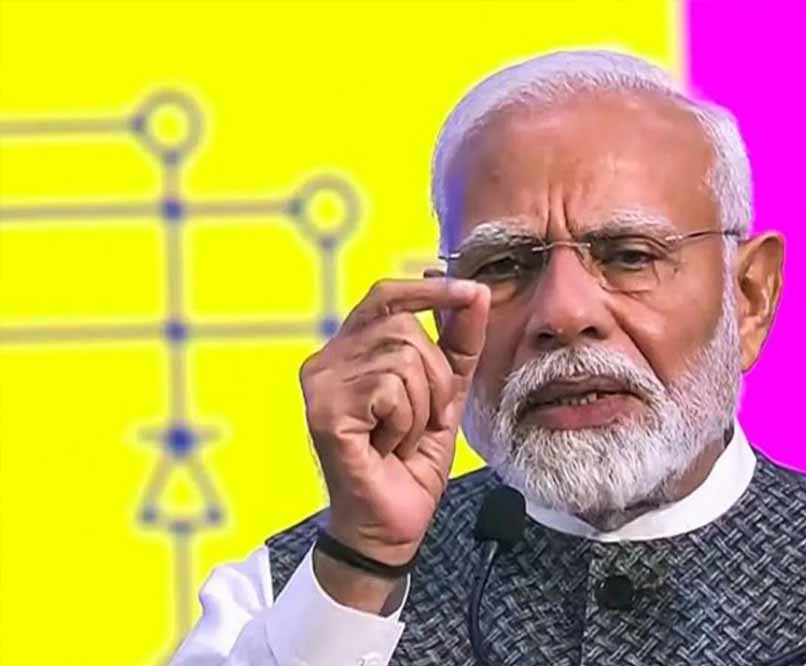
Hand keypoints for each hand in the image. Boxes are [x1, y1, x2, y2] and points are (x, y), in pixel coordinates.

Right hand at [299, 278, 489, 608]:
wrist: (393, 523)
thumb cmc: (410, 461)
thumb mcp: (445, 393)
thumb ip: (457, 343)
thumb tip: (476, 294)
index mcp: (352, 350)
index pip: (386, 296)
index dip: (430, 290)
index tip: (471, 293)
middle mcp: (327, 360)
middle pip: (404, 329)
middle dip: (435, 378)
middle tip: (425, 419)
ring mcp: (320, 384)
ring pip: (402, 358)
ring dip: (421, 407)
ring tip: (402, 437)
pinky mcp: (324, 410)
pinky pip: (390, 390)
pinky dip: (405, 423)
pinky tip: (387, 446)